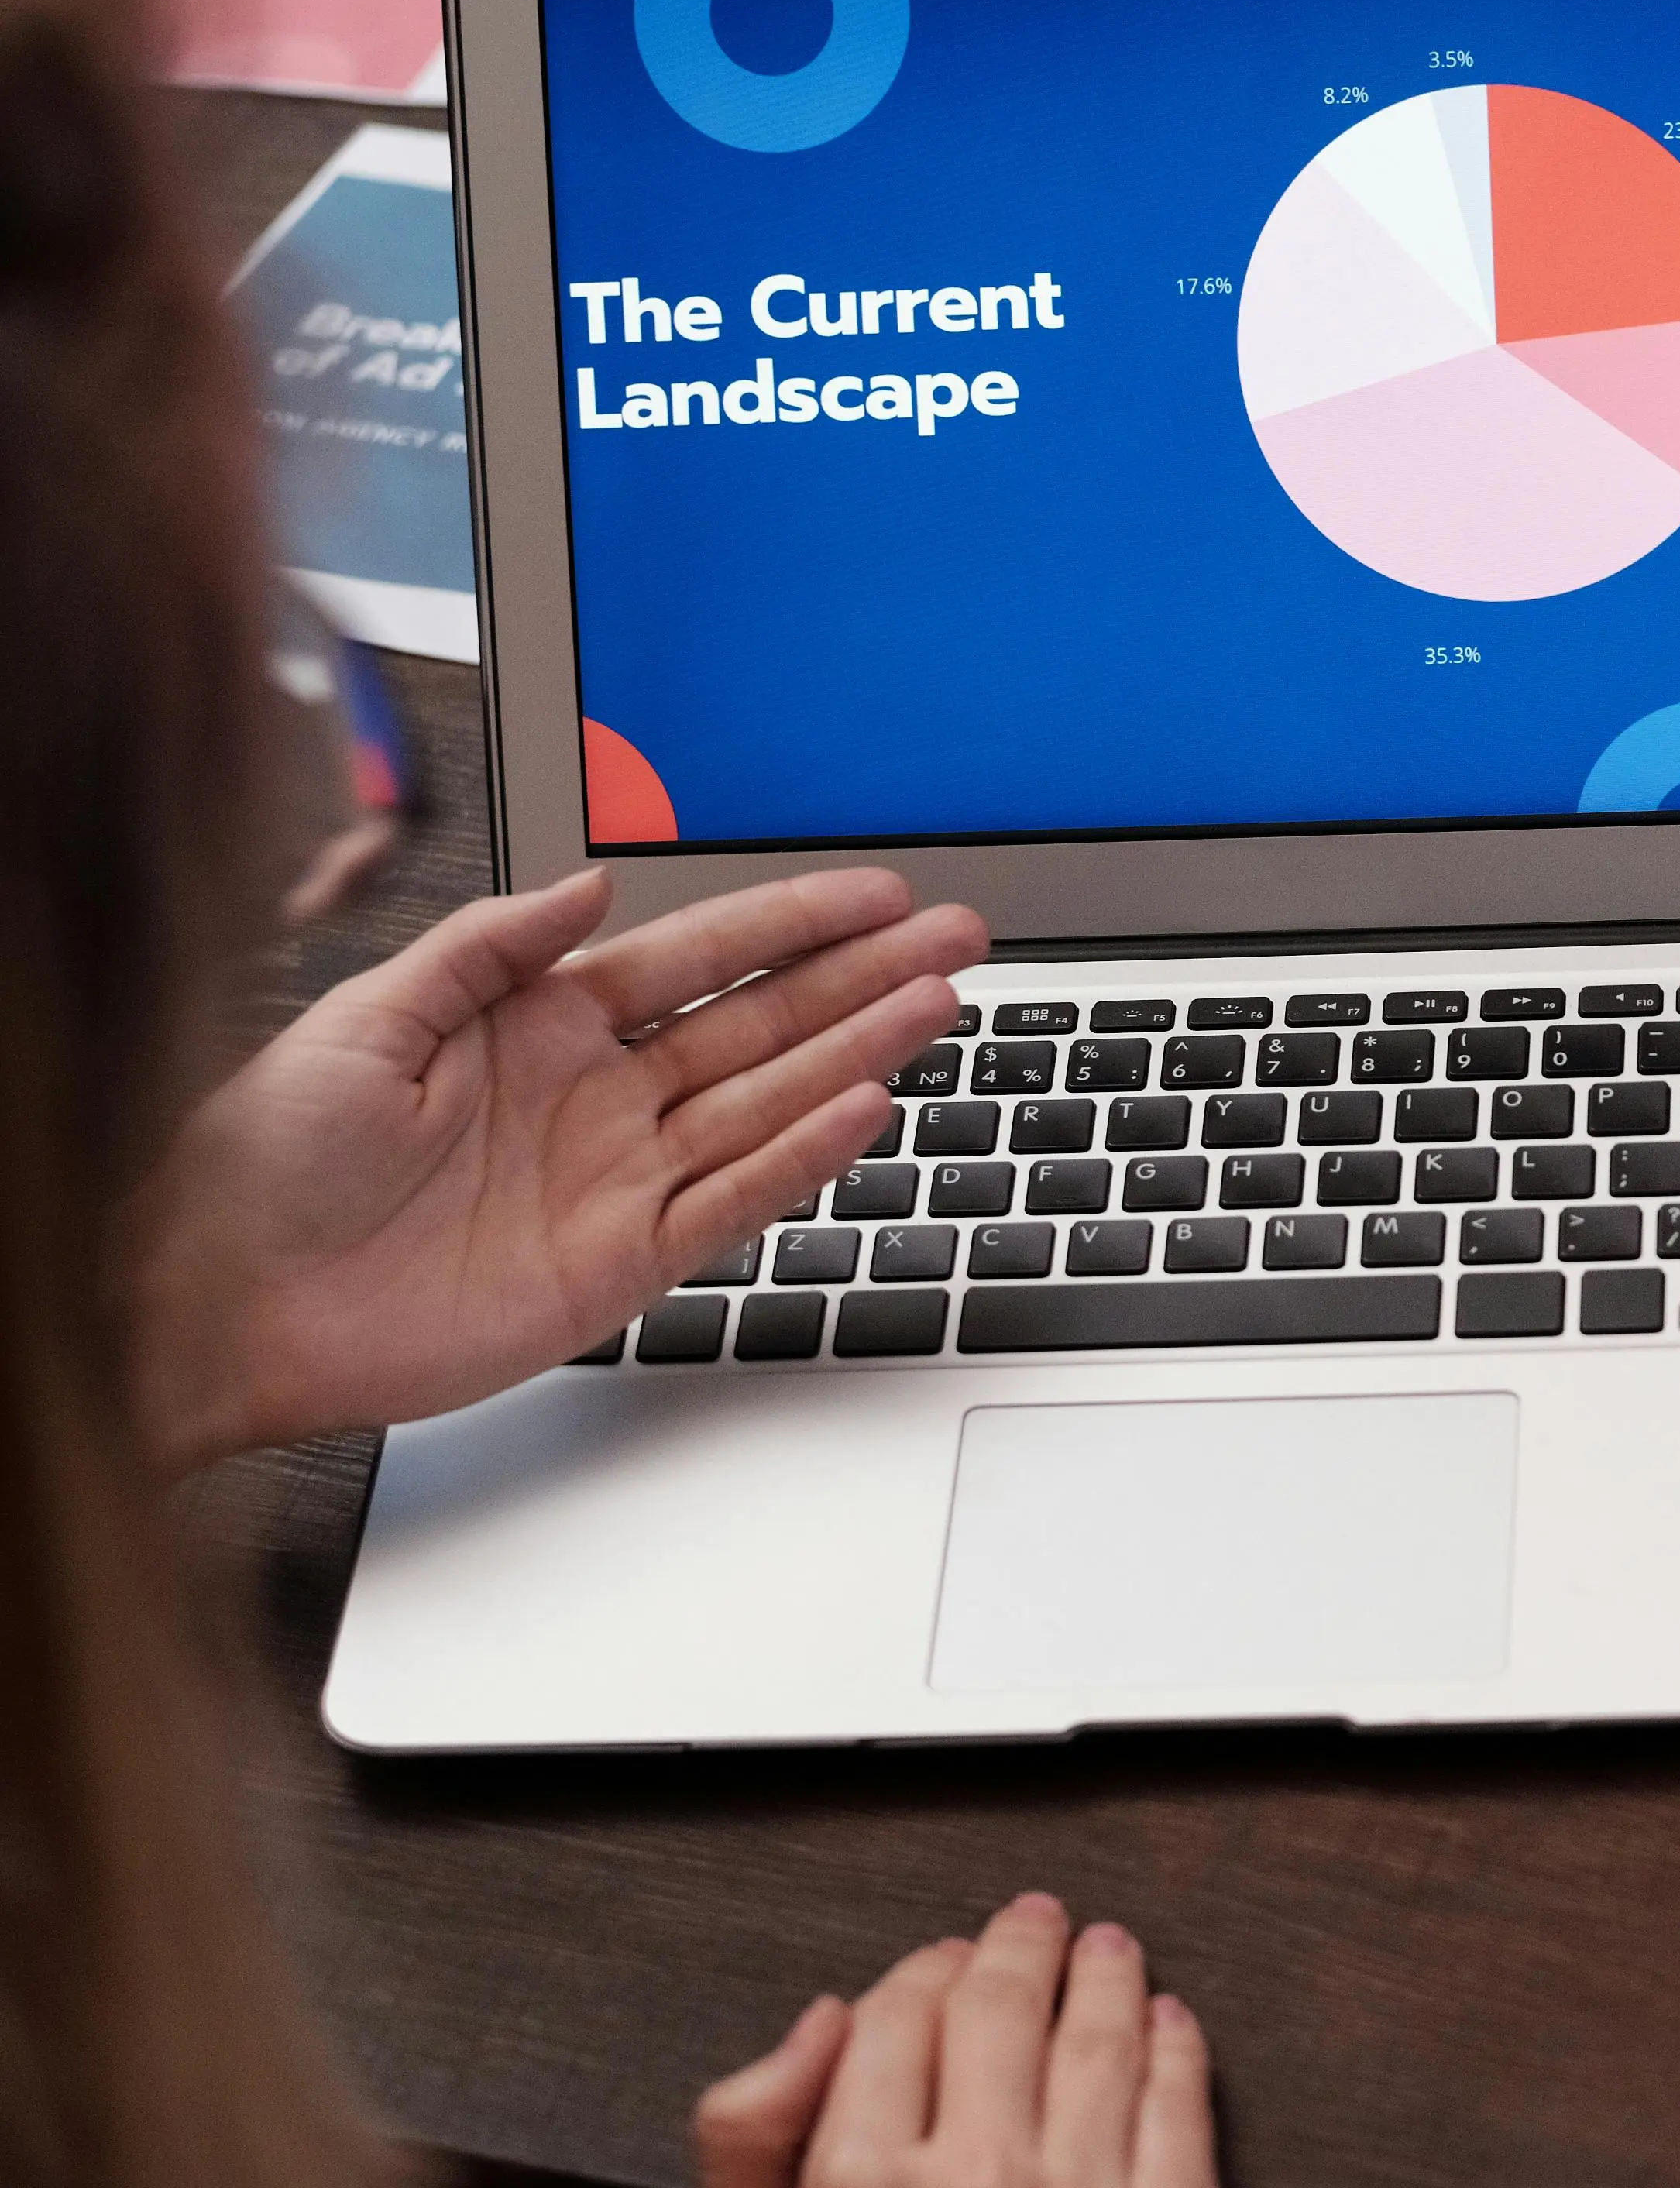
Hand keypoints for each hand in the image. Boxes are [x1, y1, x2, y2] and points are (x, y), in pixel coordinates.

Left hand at [130, 864, 984, 1463]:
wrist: (220, 1300)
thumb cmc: (263, 1158)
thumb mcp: (366, 1016)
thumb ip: (488, 949)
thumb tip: (590, 887)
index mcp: (540, 1025)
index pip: (698, 957)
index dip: (791, 922)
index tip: (874, 893)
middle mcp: (595, 1096)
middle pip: (761, 1024)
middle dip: (862, 978)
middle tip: (952, 939)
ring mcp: (618, 1178)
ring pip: (768, 1103)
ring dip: (856, 1054)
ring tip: (937, 1006)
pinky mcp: (620, 1263)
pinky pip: (732, 1201)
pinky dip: (799, 1160)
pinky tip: (861, 1112)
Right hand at [696, 1894, 1237, 2187]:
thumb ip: (753, 2144)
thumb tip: (825, 2016)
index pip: (903, 2012)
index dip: (924, 1972)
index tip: (941, 1963)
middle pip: (1005, 2006)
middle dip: (1020, 1949)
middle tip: (1037, 1924)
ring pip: (1105, 2038)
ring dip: (1108, 1978)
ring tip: (1109, 1955)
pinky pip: (1183, 2112)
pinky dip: (1177, 2050)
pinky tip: (1169, 2026)